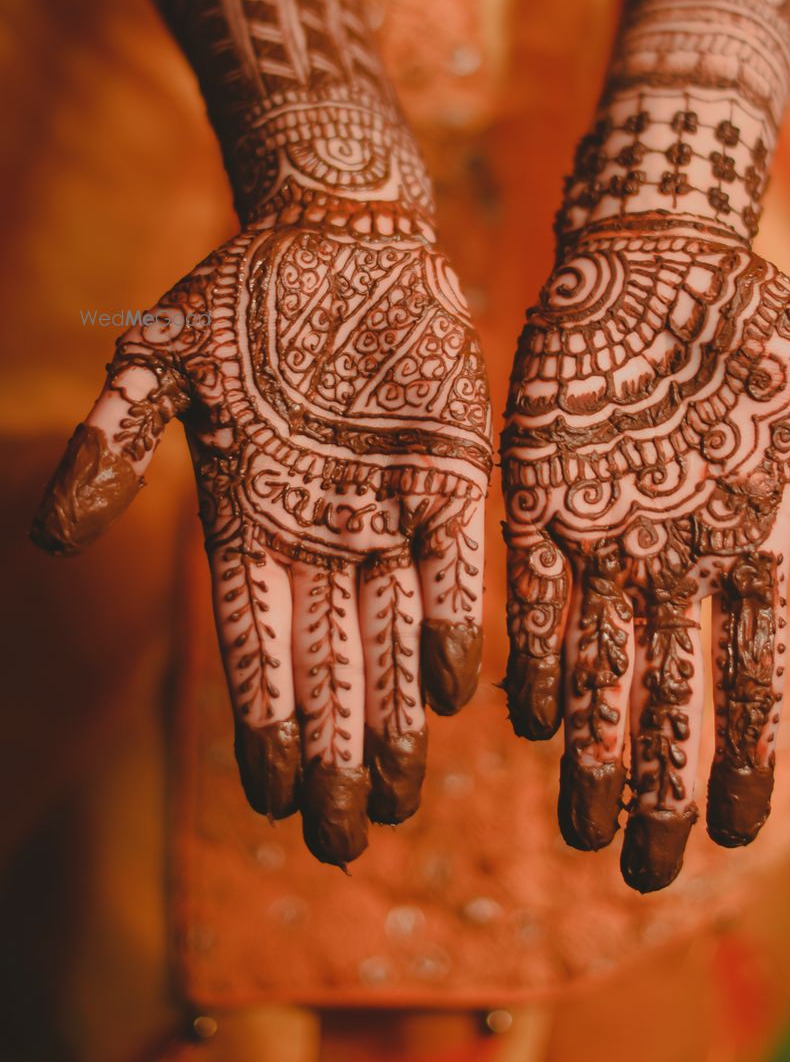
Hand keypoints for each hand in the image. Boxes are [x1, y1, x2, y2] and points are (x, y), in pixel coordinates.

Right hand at [32, 216, 492, 866]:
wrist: (340, 230)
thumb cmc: (240, 295)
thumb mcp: (157, 362)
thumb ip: (112, 445)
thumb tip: (52, 541)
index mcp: (248, 513)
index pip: (255, 637)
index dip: (263, 716)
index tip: (272, 796)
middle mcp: (323, 524)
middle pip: (330, 658)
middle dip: (337, 749)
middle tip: (345, 840)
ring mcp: (390, 499)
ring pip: (393, 627)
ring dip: (395, 713)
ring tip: (397, 798)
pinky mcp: (451, 463)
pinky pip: (455, 556)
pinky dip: (452, 617)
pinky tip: (452, 688)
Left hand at [501, 219, 789, 891]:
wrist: (655, 256)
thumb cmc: (751, 316)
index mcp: (745, 543)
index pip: (748, 672)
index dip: (743, 752)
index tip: (741, 834)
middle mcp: (671, 557)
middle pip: (664, 693)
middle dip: (657, 781)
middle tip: (645, 870)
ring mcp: (602, 531)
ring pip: (594, 660)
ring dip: (588, 745)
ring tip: (582, 828)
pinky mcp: (537, 494)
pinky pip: (532, 589)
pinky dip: (530, 651)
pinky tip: (525, 715)